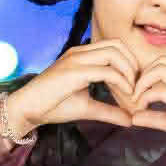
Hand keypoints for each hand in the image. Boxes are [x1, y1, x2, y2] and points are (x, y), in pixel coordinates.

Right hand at [4, 40, 137, 135]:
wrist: (28, 108)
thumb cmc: (53, 106)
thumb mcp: (88, 108)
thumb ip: (109, 111)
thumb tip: (131, 120)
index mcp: (82, 55)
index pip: (115, 47)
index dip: (130, 63)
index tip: (136, 86)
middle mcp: (80, 52)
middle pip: (118, 45)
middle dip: (134, 65)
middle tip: (138, 87)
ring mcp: (76, 59)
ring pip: (114, 53)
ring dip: (129, 72)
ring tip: (132, 92)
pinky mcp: (74, 71)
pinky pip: (106, 71)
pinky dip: (121, 82)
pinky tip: (125, 96)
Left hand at [123, 56, 165, 164]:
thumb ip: (156, 118)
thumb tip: (133, 117)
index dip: (148, 75)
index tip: (139, 94)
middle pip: (159, 62)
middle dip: (141, 77)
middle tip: (133, 97)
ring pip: (158, 70)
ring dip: (141, 85)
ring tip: (136, 103)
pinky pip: (159, 90)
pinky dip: (145, 99)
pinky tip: (141, 111)